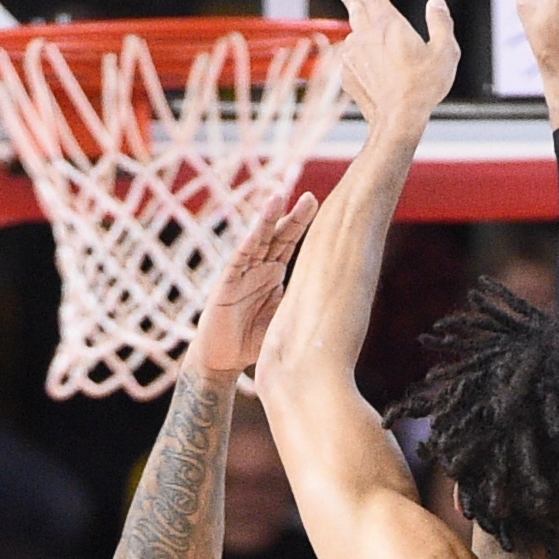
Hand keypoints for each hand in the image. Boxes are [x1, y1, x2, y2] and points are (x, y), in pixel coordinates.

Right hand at [196, 188, 317, 379]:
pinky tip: (255, 232)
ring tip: (278, 198)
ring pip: (256, 241)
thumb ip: (301, 303)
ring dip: (266, 220)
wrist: (222, 360)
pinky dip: (246, 246)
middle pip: (278, 236)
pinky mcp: (226, 286)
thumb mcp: (286, 319)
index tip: (321, 206)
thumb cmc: (254, 340)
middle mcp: (259, 267)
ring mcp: (241, 274)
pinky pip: (237, 263)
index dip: (303, 224)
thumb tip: (335, 295)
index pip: (290, 243)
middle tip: (312, 198)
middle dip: (293, 216)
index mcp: (274, 273)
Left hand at [322, 0, 457, 126]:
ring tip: (369, 33)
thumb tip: (436, 4)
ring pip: (355, 33)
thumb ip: (441, 23)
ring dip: (362, 28)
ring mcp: (351, 55)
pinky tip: (377, 72)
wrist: (398, 122)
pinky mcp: (346, 74)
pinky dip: (363, 59)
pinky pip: (353, 59)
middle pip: (355, 2)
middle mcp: (363, 33)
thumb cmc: (424, 86)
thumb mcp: (446, 52)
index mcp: (387, 21)